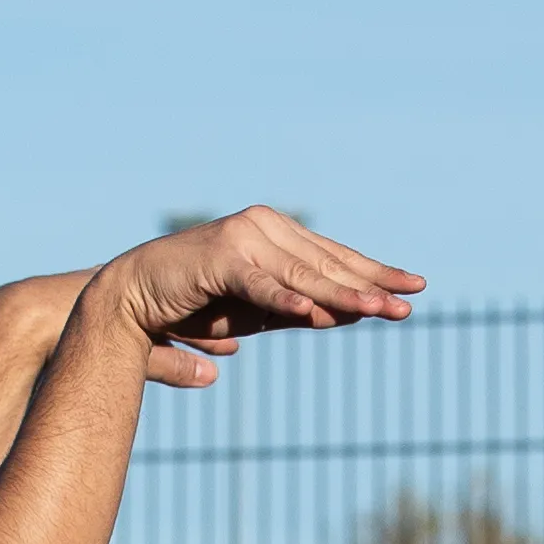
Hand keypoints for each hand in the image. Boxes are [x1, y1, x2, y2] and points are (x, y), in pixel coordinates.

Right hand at [94, 208, 420, 389]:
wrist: (130, 302)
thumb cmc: (193, 309)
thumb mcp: (258, 313)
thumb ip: (298, 310)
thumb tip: (345, 316)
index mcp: (274, 233)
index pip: (333, 256)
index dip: (373, 273)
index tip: (412, 288)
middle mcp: (263, 227)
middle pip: (326, 263)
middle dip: (370, 286)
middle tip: (409, 303)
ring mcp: (241, 238)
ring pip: (302, 275)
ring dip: (342, 295)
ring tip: (378, 310)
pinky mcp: (218, 257)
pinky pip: (260, 284)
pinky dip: (286, 299)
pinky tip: (315, 314)